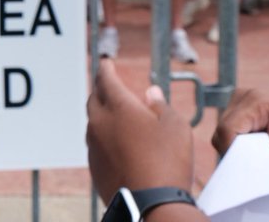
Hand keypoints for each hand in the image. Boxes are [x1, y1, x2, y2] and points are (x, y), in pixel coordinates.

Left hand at [87, 59, 193, 198]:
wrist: (151, 205)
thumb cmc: (168, 162)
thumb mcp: (175, 127)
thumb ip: (160, 106)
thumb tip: (150, 93)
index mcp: (118, 107)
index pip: (106, 80)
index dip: (106, 69)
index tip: (106, 62)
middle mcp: (100, 123)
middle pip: (94, 99)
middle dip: (101, 89)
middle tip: (109, 86)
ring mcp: (93, 145)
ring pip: (93, 122)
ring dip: (102, 114)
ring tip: (115, 115)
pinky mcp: (93, 166)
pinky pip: (95, 143)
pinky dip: (103, 137)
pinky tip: (116, 143)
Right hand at [213, 87, 268, 169]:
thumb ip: (260, 155)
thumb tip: (236, 163)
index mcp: (257, 100)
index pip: (227, 129)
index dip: (232, 152)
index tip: (247, 169)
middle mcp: (245, 95)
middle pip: (222, 130)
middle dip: (235, 150)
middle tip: (259, 162)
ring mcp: (243, 101)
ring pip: (223, 131)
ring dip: (237, 146)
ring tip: (262, 153)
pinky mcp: (244, 109)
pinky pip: (230, 130)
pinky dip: (240, 143)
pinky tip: (259, 147)